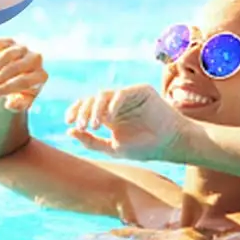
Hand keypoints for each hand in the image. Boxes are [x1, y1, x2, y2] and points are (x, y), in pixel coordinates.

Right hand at [0, 38, 48, 112]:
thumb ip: (18, 105)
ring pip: (6, 55)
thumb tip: (11, 104)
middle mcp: (35, 59)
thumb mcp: (20, 102)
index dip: (6, 88)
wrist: (14, 79)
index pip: (23, 81)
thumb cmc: (18, 93)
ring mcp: (22, 48)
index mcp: (41, 76)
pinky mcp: (8, 41)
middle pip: (14, 68)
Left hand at [65, 83, 190, 162]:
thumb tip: (69, 131)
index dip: (74, 111)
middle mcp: (115, 104)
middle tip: (81, 125)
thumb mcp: (113, 147)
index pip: (85, 107)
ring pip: (103, 95)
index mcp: (107, 115)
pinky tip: (109, 117)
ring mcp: (127, 96)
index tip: (68, 122)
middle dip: (82, 112)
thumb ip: (91, 141)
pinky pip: (121, 93)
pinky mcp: (140, 91)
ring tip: (95, 125)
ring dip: (95, 109)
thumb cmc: (144, 148)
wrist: (171, 144)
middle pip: (90, 100)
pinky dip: (112, 104)